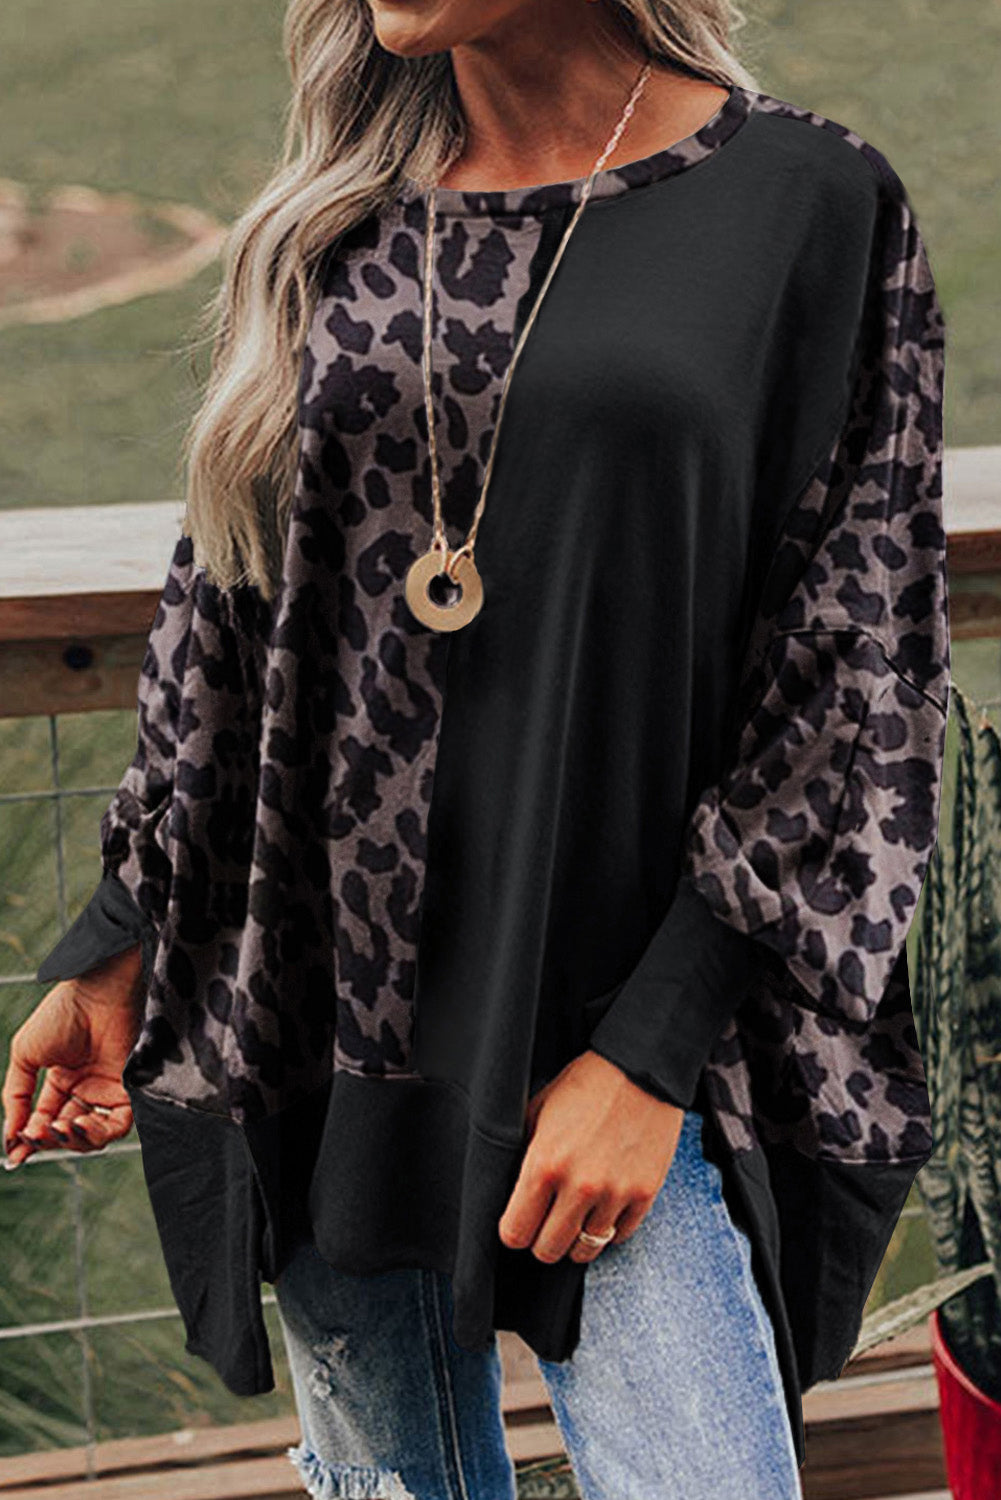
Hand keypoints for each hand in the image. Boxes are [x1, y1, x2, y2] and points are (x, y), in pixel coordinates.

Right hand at [2, 946, 143, 1168]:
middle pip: (67, 1131)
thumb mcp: (25, 1054)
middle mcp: (87, 1087)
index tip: (15, 1154)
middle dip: (48, 1139)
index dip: (31, 1139)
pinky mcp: (130, 1088)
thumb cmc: (62, 1013)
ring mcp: (109, 1089)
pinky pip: (117, 1124)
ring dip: (71, 1139)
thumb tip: (10, 1136)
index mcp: (62, 1079)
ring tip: (56, 1130)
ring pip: (92, 1134)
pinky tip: (77, 1124)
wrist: (97, 991)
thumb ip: (16, 1096)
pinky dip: (97, 1132)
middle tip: (34, 1136)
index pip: (46, 1119)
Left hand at [497, 1048, 683, 1264]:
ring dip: (576, 1238)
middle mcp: (579, 1186)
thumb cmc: (585, 1084)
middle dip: (541, 1240)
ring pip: (585, 1250)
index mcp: (544, 1164)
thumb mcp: (538, 1110)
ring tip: (575, 1216)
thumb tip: (511, 1192)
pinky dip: (608, 1228)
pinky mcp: (644, 1194)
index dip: (513, 1231)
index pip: (515, 1233)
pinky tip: (602, 1207)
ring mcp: (615, 1194)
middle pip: (548, 1251)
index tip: (519, 1222)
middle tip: (546, 1221)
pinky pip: (620, 1237)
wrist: (639, 1068)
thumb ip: (521, 1154)